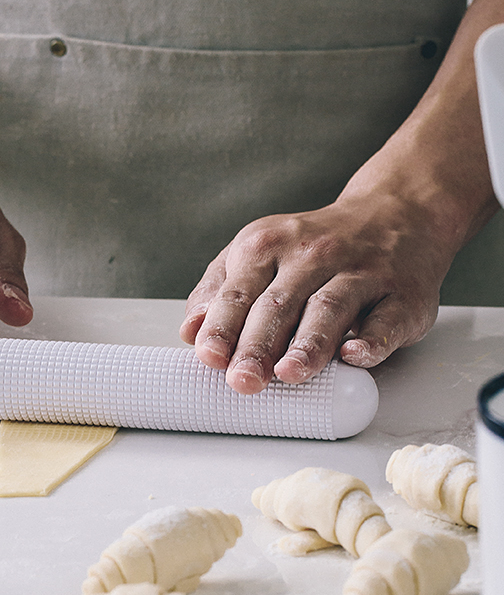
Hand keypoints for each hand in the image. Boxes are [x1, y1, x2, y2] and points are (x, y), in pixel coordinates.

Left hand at [179, 195, 454, 393]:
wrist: (396, 213)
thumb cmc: (313, 248)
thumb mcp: (258, 253)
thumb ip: (220, 290)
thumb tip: (191, 331)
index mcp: (267, 245)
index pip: (238, 292)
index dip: (222, 327)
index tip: (210, 357)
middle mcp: (313, 254)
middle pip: (279, 304)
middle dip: (258, 345)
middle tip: (243, 380)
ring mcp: (361, 272)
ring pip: (330, 307)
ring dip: (308, 343)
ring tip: (289, 373)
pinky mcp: (402, 295)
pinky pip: (387, 318)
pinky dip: (372, 338)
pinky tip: (354, 354)